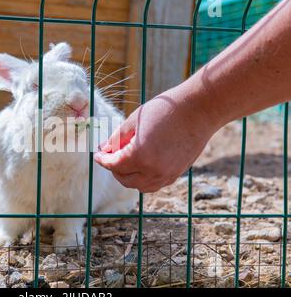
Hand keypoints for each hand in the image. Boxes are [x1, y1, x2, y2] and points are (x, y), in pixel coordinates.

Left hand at [94, 89, 216, 192]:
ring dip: (128, 177)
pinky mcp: (176, 174)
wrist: (199, 110)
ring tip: (125, 162)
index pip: (113, 165)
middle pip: (124, 179)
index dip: (102, 160)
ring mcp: (166, 175)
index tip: (97, 155)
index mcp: (139, 156)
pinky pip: (154, 184)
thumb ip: (116, 138)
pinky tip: (142, 165)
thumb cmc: (165, 110)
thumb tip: (103, 149)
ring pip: (139, 186)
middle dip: (114, 168)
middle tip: (110, 156)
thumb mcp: (134, 121)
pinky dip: (143, 179)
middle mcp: (153, 171)